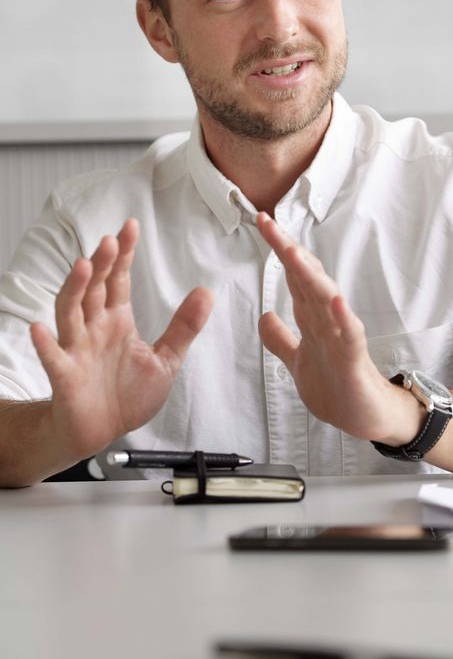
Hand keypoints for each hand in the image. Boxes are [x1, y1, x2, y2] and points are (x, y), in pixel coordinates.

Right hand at [29, 219, 213, 461]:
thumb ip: (184, 327)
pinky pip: (53, 358)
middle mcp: (94, 329)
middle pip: (94, 288)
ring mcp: (77, 350)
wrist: (103, 431)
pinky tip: (39, 328)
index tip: (129, 227)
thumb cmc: (127, 395)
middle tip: (109, 240)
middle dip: (101, 263)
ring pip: (70, 312)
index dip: (123, 254)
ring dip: (75, 289)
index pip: (118, 280)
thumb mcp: (166, 359)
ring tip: (82, 266)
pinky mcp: (65, 376)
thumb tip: (206, 292)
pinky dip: (45, 344)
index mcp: (117, 321)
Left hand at [256, 213, 420, 443]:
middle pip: (306, 278)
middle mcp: (327, 320)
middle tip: (268, 223)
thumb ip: (281, 339)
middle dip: (287, 251)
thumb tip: (264, 315)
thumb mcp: (298, 362)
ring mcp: (342, 337)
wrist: (367, 417)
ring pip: (326, 300)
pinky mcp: (354, 360)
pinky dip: (343, 318)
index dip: (278, 251)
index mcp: (313, 319)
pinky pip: (350, 336)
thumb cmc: (337, 386)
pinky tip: (337, 302)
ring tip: (293, 253)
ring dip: (311, 276)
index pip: (294, 277)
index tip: (262, 223)